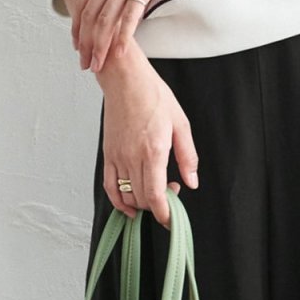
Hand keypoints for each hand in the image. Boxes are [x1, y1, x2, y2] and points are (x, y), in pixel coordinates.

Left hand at [69, 0, 198, 72]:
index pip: (83, 4)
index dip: (77, 28)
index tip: (77, 46)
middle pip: (90, 17)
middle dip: (85, 44)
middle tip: (83, 64)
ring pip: (105, 21)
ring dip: (99, 46)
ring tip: (97, 66)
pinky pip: (129, 17)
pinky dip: (121, 37)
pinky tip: (118, 52)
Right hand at [97, 53, 198, 228]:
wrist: (125, 80)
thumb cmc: (153, 96)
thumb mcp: (180, 124)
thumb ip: (187, 156)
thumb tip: (191, 181)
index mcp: (153, 151)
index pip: (156, 196)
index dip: (164, 214)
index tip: (171, 220)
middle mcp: (133, 157)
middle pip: (142, 199)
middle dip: (158, 206)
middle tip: (171, 192)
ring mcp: (117, 157)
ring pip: (126, 196)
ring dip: (140, 204)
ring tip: (154, 195)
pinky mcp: (108, 154)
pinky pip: (109, 186)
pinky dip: (118, 200)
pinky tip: (128, 205)